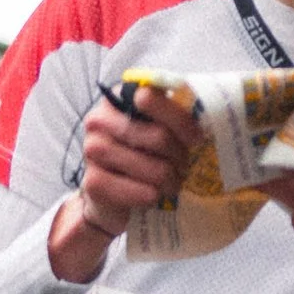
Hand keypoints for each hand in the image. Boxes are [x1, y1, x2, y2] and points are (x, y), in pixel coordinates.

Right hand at [47, 89, 191, 280]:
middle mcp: (99, 120)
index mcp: (119, 99)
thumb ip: (176, 116)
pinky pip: (134, 191)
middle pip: (159, 137)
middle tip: (182, 166)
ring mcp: (92, 149)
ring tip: (170, 183)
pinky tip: (152, 195)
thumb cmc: (145, 156)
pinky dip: (150, 196)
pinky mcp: (93, 181)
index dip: (180, 120)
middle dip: (179, 156)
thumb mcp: (163, 130)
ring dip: (169, 180)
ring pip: (151, 167)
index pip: (152, 97)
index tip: (196, 139)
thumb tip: (202, 117)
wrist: (115, 196)